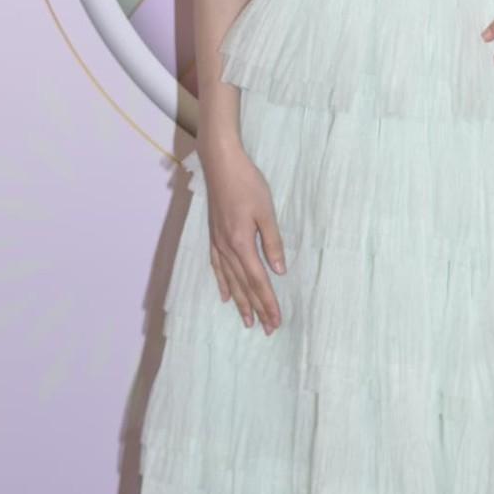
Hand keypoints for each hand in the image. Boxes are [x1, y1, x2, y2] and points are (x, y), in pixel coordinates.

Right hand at [197, 137, 285, 334]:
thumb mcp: (266, 211)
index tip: (276, 320)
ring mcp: (217, 243)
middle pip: (244, 285)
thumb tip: (279, 271)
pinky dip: (223, 283)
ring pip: (230, 280)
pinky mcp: (213, 236)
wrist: (221, 165)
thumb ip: (272, 242)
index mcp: (241, 244)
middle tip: (267, 329)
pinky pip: (217, 267)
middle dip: (257, 308)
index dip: (268, 302)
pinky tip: (226, 295)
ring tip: (248, 321)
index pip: (258, 280)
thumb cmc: (247, 184)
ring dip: (240, 302)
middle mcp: (227, 248)